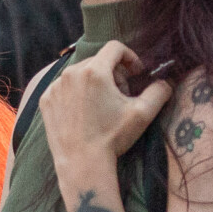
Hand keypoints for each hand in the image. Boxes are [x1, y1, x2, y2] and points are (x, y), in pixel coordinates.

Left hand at [38, 41, 173, 181]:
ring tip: (102, 105)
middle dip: (113, 73)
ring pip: (80, 73)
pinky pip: (64, 87)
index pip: (115, 48)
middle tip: (121, 95)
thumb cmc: (112, 138)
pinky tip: (84, 112)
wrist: (82, 164)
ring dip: (94, 82)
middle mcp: (71, 73)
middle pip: (98, 60)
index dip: (130, 57)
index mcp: (95, 71)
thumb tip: (166, 81)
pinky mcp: (46, 100)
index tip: (135, 74)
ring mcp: (55, 87)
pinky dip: (76, 93)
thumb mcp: (142, 113)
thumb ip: (159, 91)